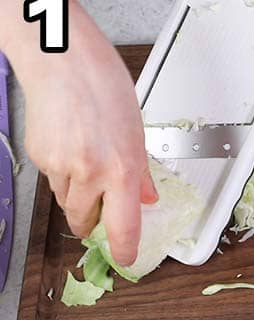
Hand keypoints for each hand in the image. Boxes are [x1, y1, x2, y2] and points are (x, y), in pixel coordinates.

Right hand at [17, 3, 154, 265]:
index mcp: (122, 170)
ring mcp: (60, 166)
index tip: (126, 260)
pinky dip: (62, 174)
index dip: (124, 250)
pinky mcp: (40, 155)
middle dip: (92, 223)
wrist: (61, 58)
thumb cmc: (102, 85)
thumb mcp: (136, 131)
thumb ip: (140, 171)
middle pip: (85, 220)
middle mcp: (90, 173)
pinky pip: (52, 179)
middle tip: (101, 214)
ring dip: (78, 199)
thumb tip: (147, 198)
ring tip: (87, 170)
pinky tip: (69, 148)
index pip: (123, 227)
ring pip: (67, 202)